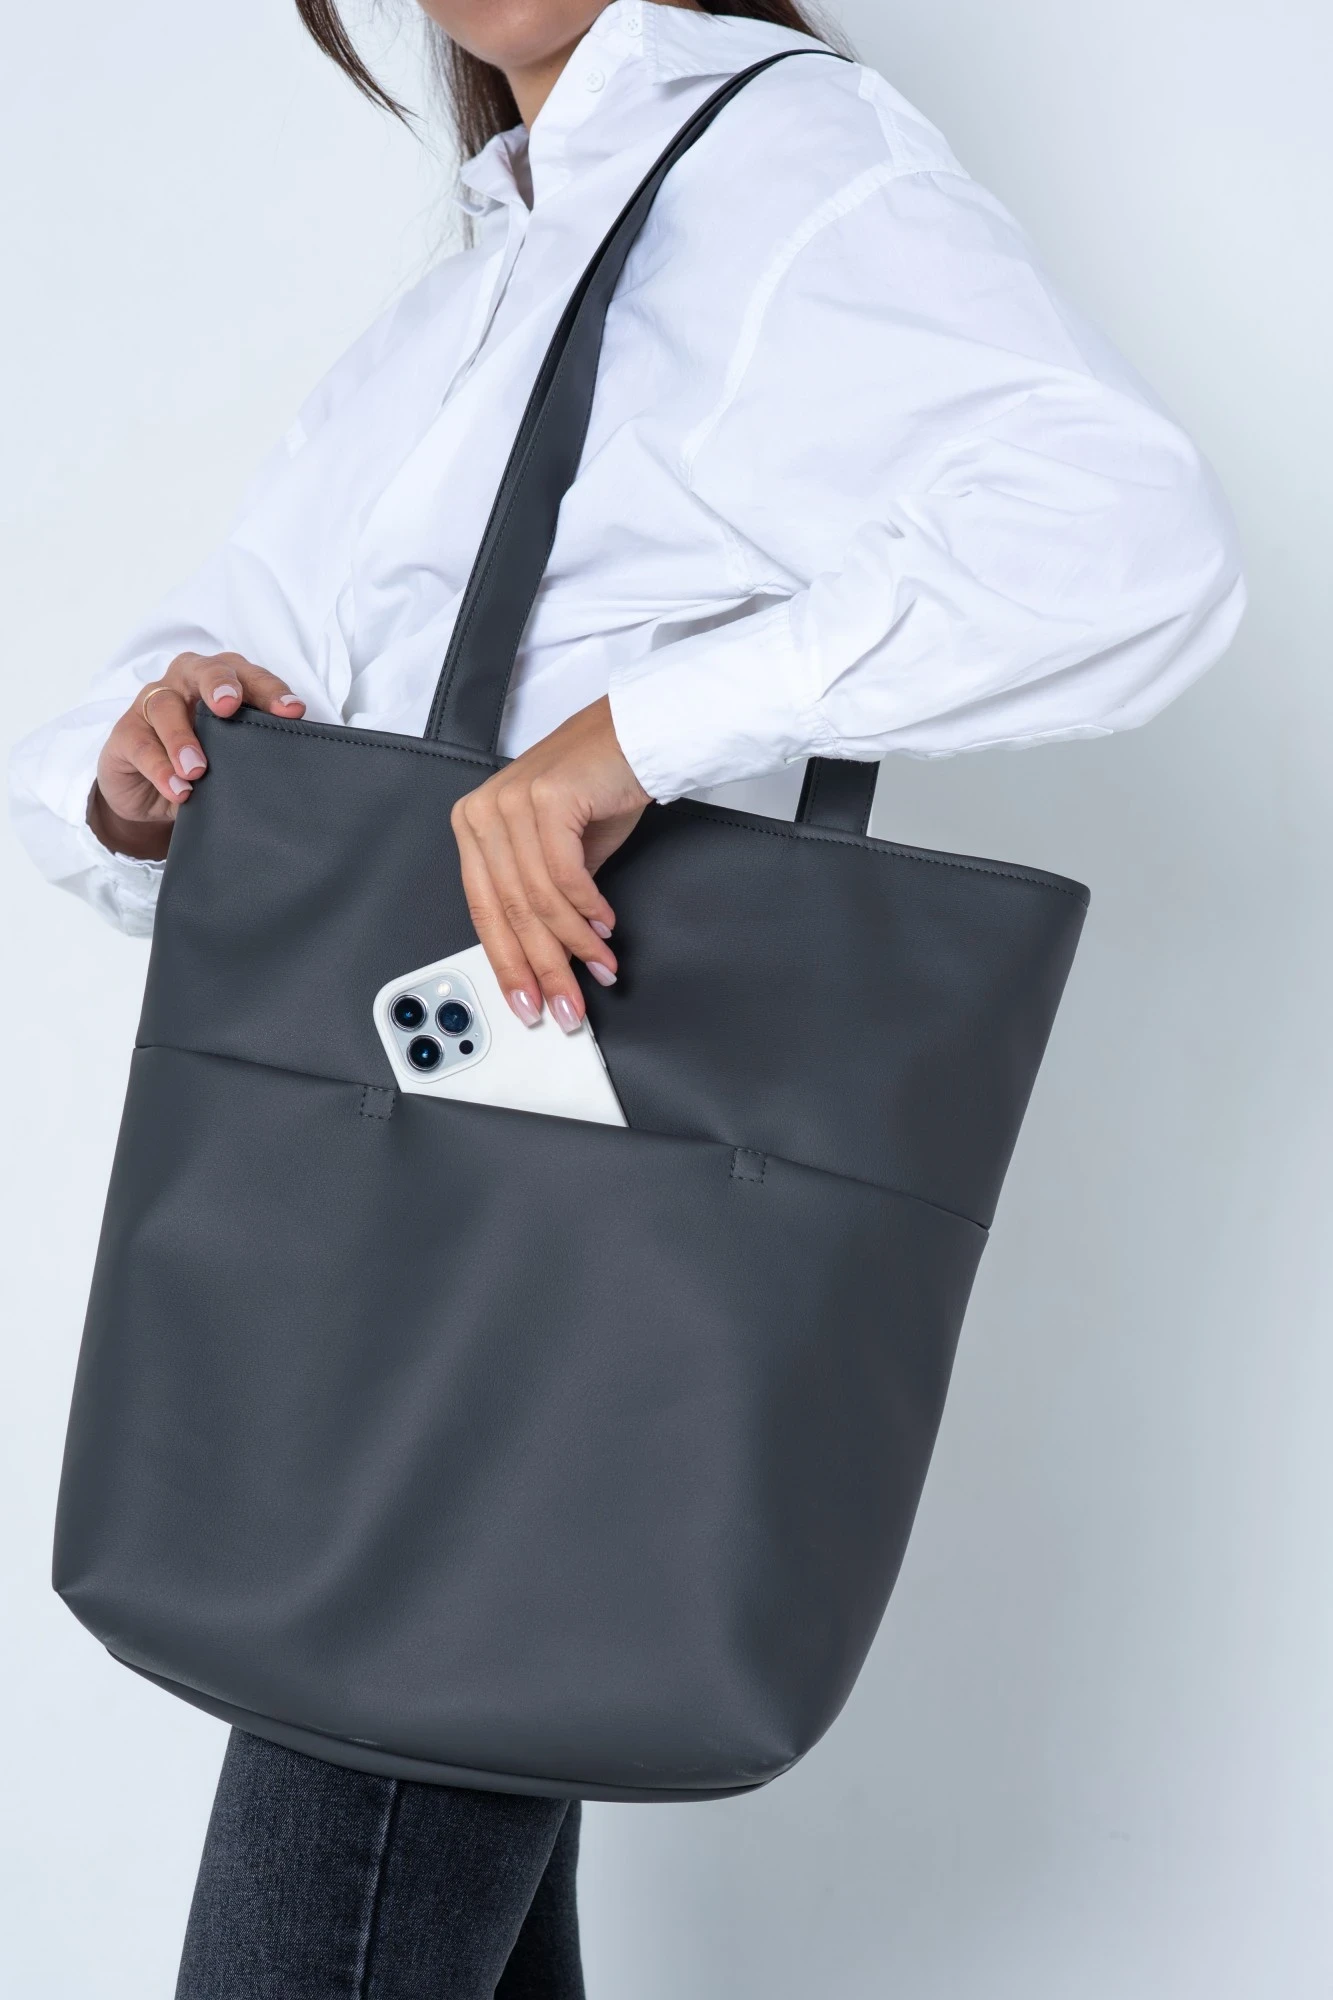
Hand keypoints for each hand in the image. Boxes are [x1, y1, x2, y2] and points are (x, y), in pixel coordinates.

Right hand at [89, 652, 305, 859]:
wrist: (150, 794)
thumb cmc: (201, 764)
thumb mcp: (230, 757)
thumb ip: (251, 751)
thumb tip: (288, 766)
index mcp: (221, 682)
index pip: (248, 676)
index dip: (270, 690)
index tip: (293, 711)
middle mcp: (186, 683)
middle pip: (203, 670)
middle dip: (218, 684)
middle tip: (229, 706)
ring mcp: (151, 704)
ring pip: (165, 707)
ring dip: (183, 738)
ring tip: (197, 770)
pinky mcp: (126, 733)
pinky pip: (141, 744)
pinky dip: (159, 768)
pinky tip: (178, 788)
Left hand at [451, 696, 650, 1031]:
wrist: (637, 736)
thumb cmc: (600, 787)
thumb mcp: (560, 851)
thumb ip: (542, 898)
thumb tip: (548, 959)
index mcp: (474, 825)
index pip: (484, 910)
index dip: (508, 965)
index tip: (527, 1003)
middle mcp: (482, 812)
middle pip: (510, 911)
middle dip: (542, 969)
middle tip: (565, 1006)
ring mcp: (509, 802)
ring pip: (538, 901)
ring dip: (574, 945)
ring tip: (601, 969)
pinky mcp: (545, 799)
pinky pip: (565, 877)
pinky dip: (588, 911)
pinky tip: (605, 929)